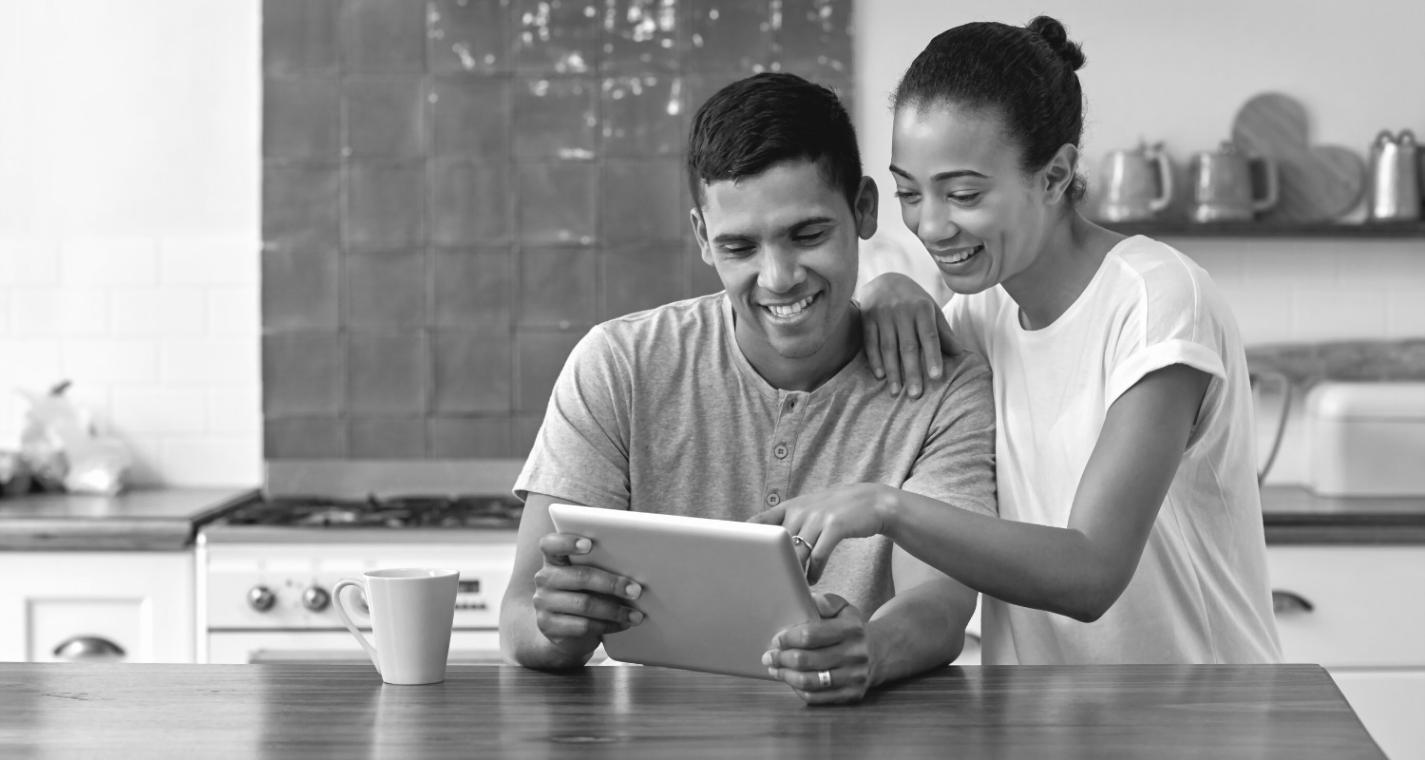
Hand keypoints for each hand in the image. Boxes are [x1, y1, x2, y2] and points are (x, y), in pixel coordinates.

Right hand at [531, 532, 644, 654]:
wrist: (563, 629)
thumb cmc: (583, 593)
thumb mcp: (587, 576)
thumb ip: (600, 565)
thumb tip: (636, 568)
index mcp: (553, 559)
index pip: (551, 544)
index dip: (567, 542)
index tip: (589, 544)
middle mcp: (545, 578)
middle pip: (580, 576)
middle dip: (612, 584)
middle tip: (636, 590)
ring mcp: (544, 603)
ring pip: (584, 604)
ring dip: (615, 610)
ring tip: (636, 614)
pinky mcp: (549, 626)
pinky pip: (583, 625)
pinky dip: (608, 625)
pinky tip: (622, 624)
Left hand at [750, 484, 893, 583]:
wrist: (872, 502)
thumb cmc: (836, 511)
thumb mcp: (809, 510)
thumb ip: (789, 524)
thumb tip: (766, 548)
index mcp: (790, 507)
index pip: (759, 522)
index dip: (747, 541)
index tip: (739, 560)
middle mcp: (800, 510)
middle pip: (777, 546)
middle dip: (774, 567)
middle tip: (771, 586)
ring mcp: (818, 517)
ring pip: (796, 554)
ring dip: (794, 574)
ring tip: (793, 588)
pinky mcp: (835, 526)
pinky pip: (818, 556)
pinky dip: (814, 572)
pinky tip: (813, 580)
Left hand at [762, 593, 873, 704]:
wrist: (878, 653)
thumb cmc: (851, 629)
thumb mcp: (844, 609)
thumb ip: (827, 602)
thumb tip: (811, 600)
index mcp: (851, 630)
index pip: (810, 635)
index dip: (788, 639)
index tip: (776, 640)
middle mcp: (855, 655)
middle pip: (806, 660)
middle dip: (781, 658)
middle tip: (768, 656)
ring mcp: (855, 677)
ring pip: (810, 681)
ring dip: (786, 676)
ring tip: (775, 669)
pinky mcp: (852, 695)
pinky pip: (817, 697)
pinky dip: (798, 689)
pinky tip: (791, 681)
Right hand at [858, 273, 958, 398]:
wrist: (884, 279)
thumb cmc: (913, 301)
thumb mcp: (931, 310)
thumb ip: (943, 331)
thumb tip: (959, 352)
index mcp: (922, 309)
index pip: (929, 336)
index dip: (933, 357)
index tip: (936, 377)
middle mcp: (902, 311)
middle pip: (908, 346)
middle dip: (912, 371)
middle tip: (916, 395)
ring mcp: (883, 314)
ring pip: (888, 347)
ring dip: (893, 371)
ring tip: (896, 392)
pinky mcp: (866, 317)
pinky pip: (870, 342)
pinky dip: (875, 360)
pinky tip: (880, 376)